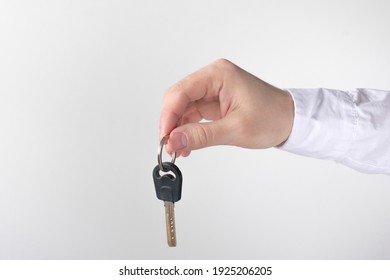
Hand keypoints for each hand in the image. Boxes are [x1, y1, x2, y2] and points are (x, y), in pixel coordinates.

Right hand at [160, 59, 293, 156]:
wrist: (291, 120)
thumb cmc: (273, 118)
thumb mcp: (236, 129)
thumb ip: (202, 135)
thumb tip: (174, 141)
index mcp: (218, 75)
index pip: (181, 91)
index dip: (168, 115)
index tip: (165, 137)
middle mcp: (213, 78)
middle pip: (178, 98)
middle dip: (171, 122)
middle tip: (169, 144)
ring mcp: (213, 89)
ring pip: (183, 107)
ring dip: (178, 128)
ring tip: (178, 148)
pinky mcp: (215, 101)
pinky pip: (193, 113)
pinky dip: (188, 129)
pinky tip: (187, 143)